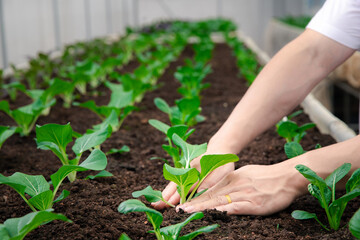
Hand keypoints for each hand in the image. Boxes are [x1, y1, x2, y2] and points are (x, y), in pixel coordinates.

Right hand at [151, 154, 234, 209]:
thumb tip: (198, 192)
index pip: (185, 187)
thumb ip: (209, 181)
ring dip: (165, 194)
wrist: (219, 149)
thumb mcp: (220, 172)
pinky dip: (169, 190)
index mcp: (196, 171)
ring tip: (157, 203)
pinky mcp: (184, 172)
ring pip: (173, 184)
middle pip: (174, 185)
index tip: (171, 205)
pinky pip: (175, 182)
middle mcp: (187, 170)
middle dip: (166, 196)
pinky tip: (165, 196)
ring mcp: (184, 171)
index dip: (177, 197)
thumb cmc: (222, 163)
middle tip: (156, 206)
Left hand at [177, 163, 305, 214]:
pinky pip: (235, 207)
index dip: (194, 198)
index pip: (209, 190)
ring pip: (218, 201)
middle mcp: (234, 185)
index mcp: (231, 179)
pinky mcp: (253, 203)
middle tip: (178, 210)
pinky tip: (213, 214)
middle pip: (210, 196)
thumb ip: (230, 183)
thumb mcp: (243, 175)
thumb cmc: (265, 176)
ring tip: (187, 213)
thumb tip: (218, 192)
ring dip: (202, 208)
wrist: (286, 177)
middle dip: (193, 204)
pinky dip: (223, 210)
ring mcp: (243, 194)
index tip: (182, 204)